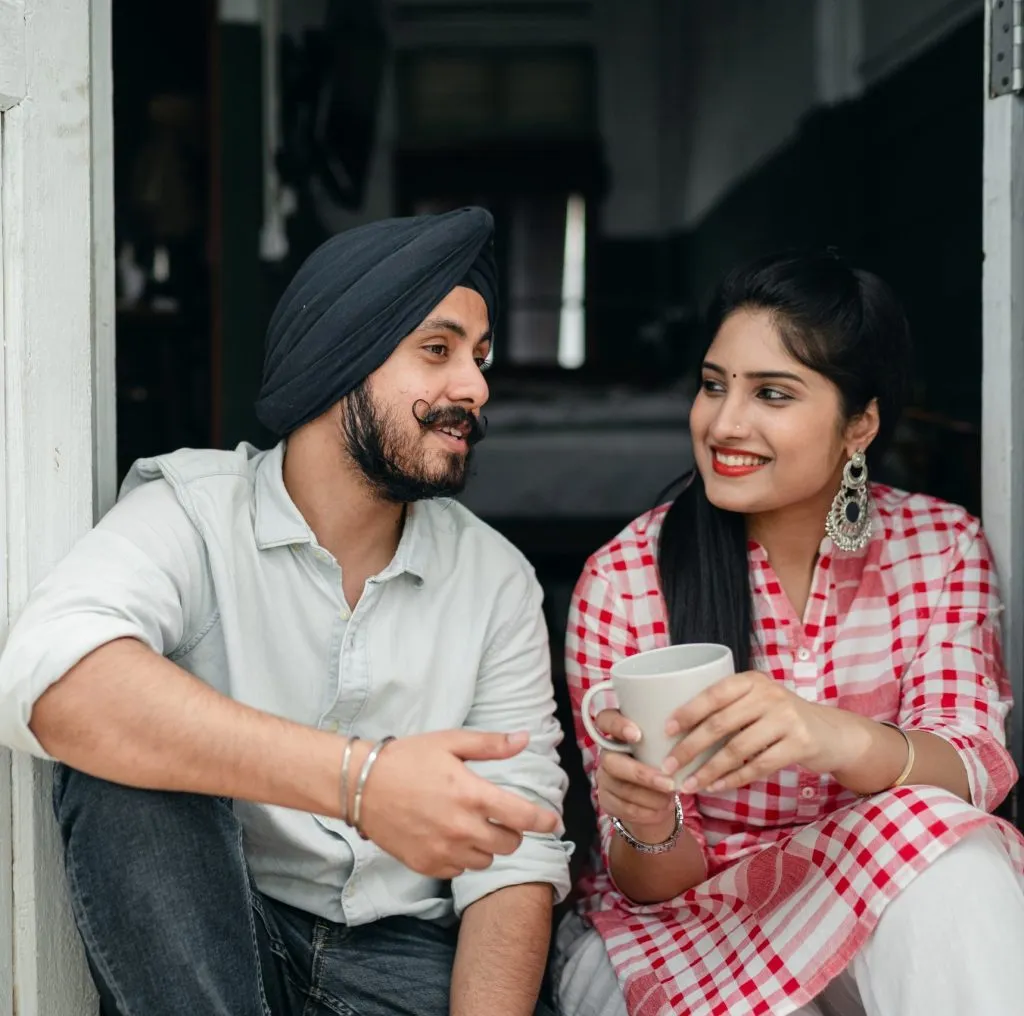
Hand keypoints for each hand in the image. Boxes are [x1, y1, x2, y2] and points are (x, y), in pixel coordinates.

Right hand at [354, 730, 561, 879]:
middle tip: (499, 816)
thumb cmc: (407, 759)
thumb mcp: (450, 742)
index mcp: (472, 795)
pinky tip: (449, 837)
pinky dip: (462, 857)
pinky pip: (460, 870)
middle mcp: (462, 828)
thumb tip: (525, 739)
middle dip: (512, 830)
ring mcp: (444, 851)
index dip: (545, 822)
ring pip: (486, 859)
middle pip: (510, 843)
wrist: (361, 786)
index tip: (555, 823)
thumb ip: (491, 745)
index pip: (524, 817)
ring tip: (469, 824)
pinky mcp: (427, 866)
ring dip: (486, 844)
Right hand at [594, 709, 677, 840]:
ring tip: (671, 798)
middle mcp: (606, 753)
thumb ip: (667, 737)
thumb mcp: (664, 745)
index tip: (637, 735)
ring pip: (621, 788)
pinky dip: (646, 811)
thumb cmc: (663, 761)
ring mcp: (603, 778)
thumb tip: (690, 736)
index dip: (616, 726)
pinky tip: (662, 810)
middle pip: (611, 762)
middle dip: (642, 774)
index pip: (605, 720)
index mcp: (618, 732)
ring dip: (650, 797)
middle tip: (669, 783)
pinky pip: (623, 808)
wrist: (655, 797)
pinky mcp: (606, 800)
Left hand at [663, 671, 870, 793]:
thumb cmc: (782, 717)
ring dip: (708, 771)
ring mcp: (786, 719)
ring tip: (688, 786)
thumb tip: (679, 728)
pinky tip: (715, 787)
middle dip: (689, 748)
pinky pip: (758, 766)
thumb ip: (729, 707)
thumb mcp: (758, 701)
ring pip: (736, 749)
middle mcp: (768, 695)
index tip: (665, 730)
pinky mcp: (799, 744)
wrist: (832, 732)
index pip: (713, 693)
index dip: (687, 712)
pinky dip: (733, 779)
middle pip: (719, 724)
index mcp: (751, 680)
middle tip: (668, 767)